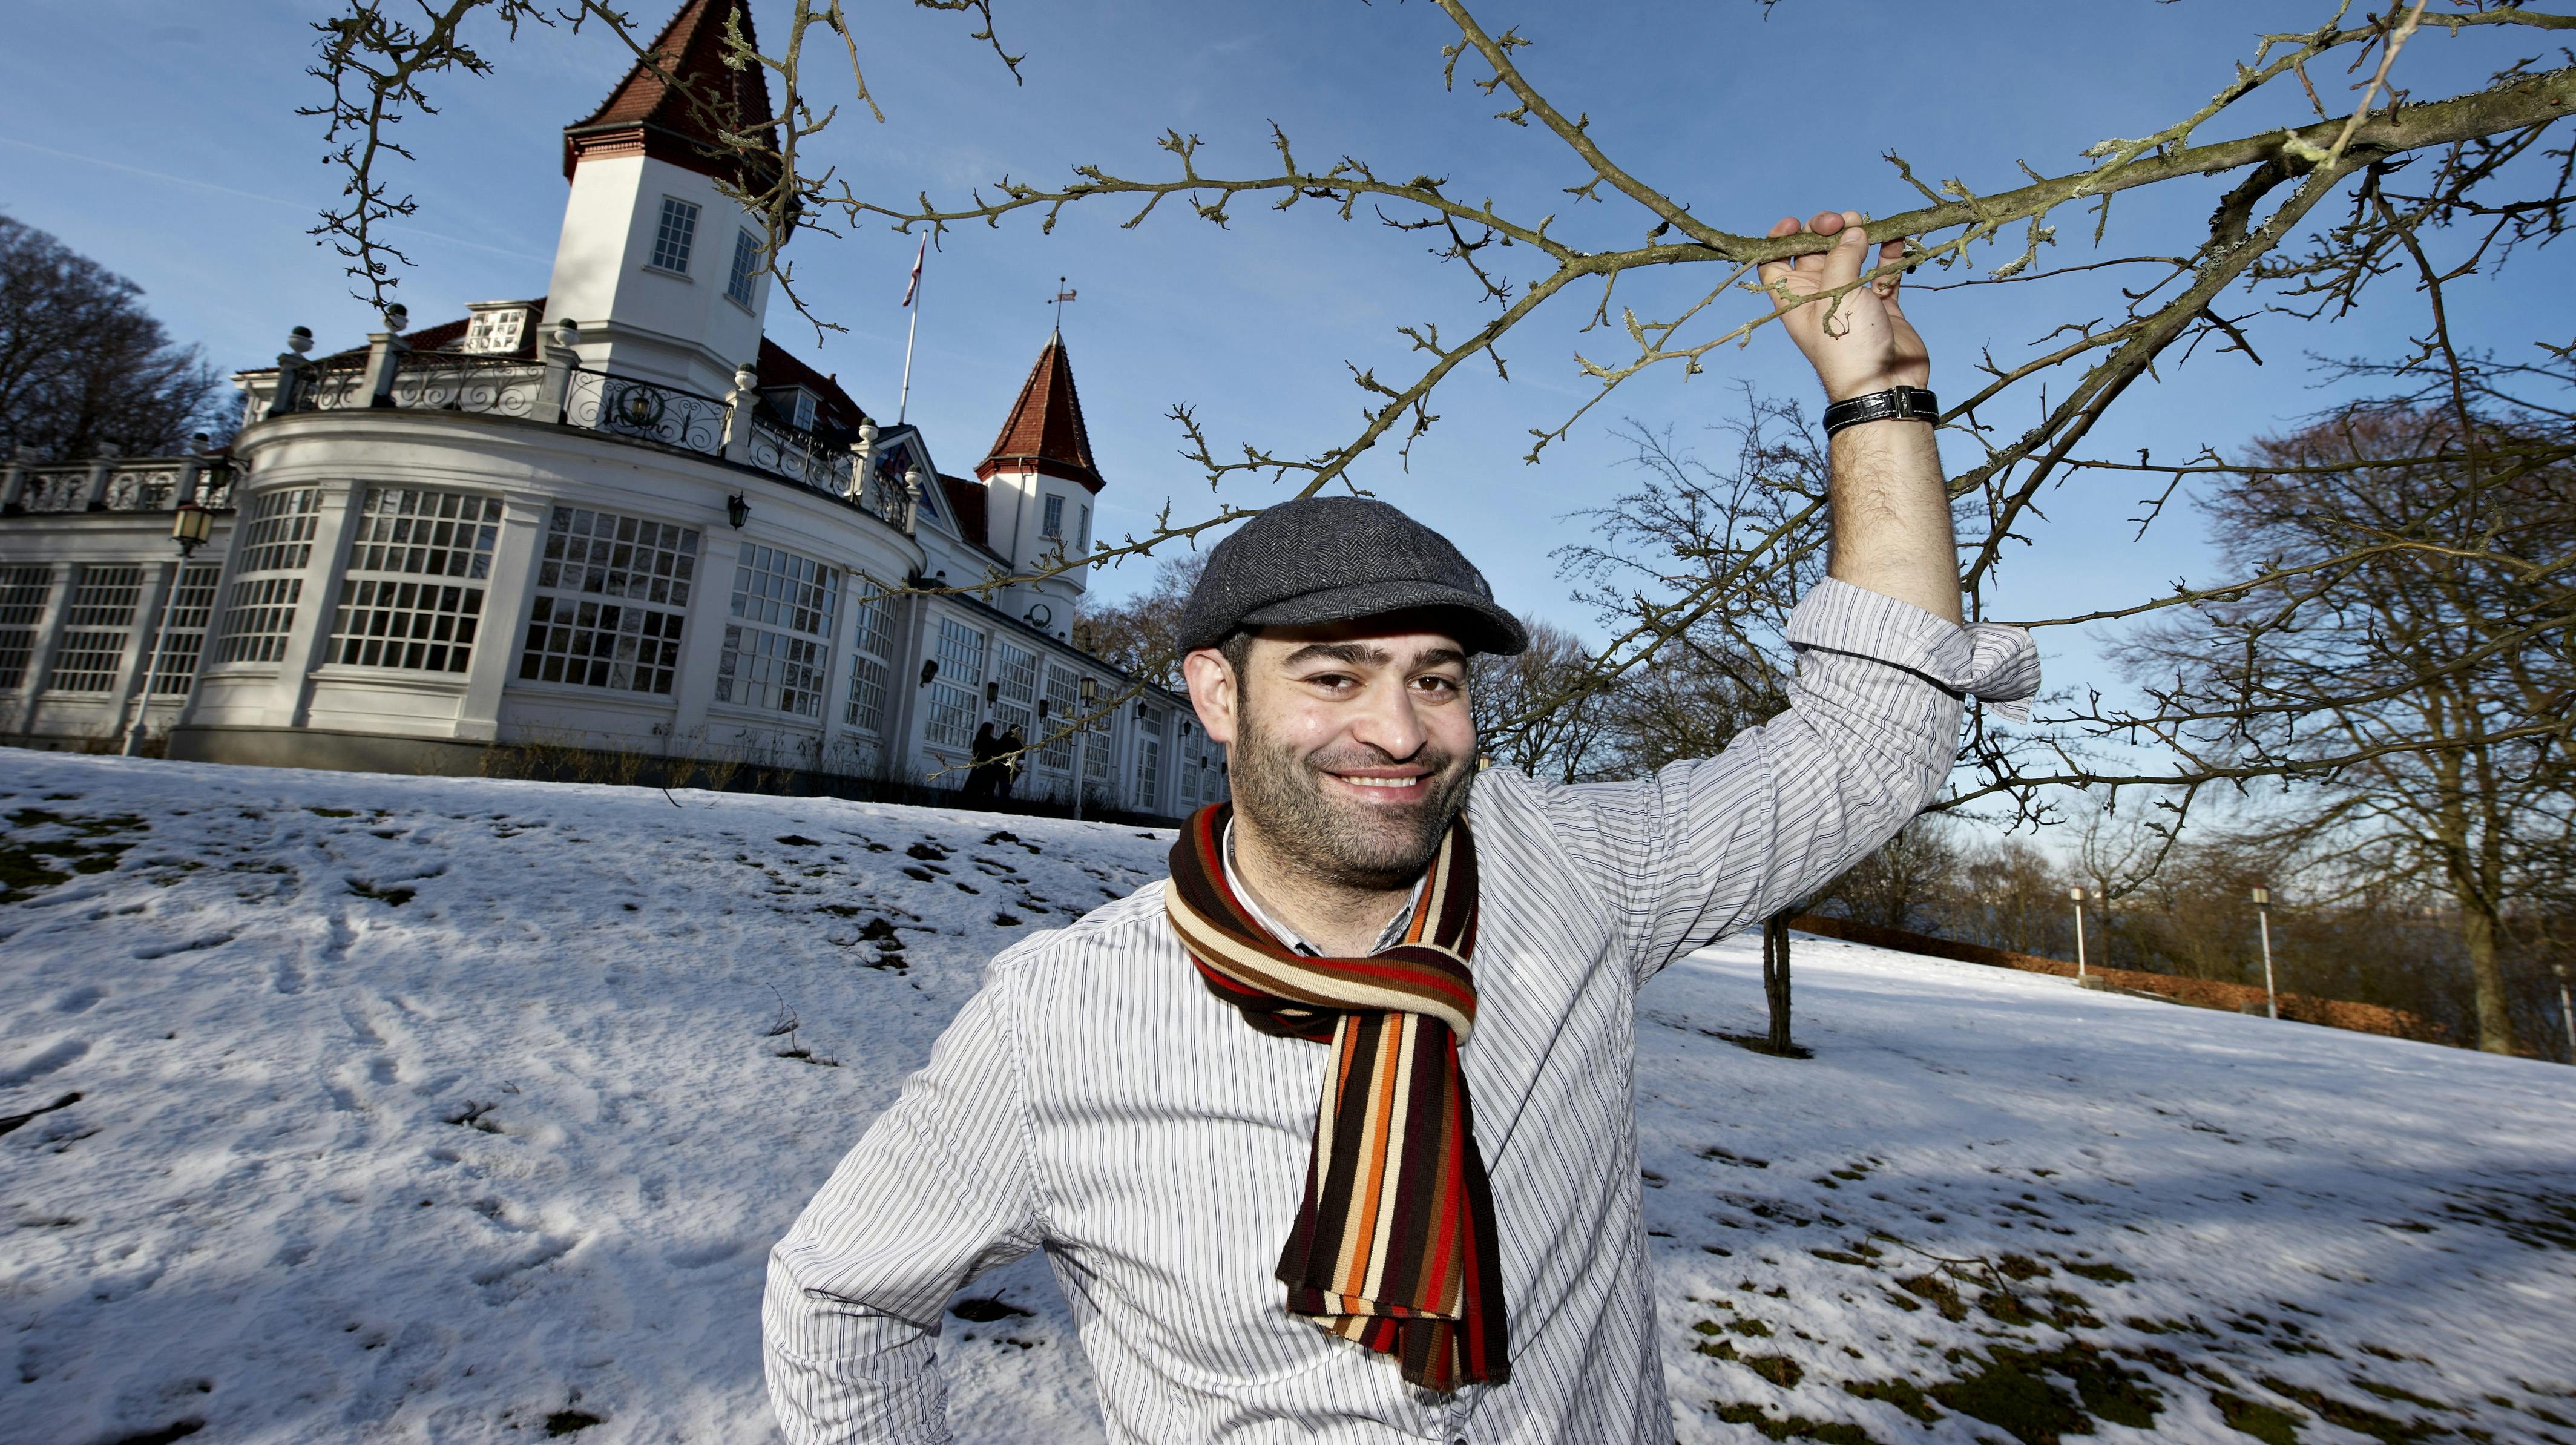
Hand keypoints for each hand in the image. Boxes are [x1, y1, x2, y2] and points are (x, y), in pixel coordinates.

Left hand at [1758, 210, 1929, 402]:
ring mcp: (1852, 300)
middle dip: (1826, 231)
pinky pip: (1882, 271)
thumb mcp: (1836, 294)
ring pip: (1850, 258)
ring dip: (1857, 238)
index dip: (1781, 241)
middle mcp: (1820, 297)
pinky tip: (1894, 239)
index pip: (1776, 264)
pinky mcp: (1880, 304)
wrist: (1883, 385)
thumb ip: (1842, 256)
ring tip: (1867, 225)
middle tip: (1843, 220)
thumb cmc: (1847, 345)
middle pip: (1815, 254)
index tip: (1796, 223)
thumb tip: (1853, 230)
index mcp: (1795, 299)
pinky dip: (1887, 254)